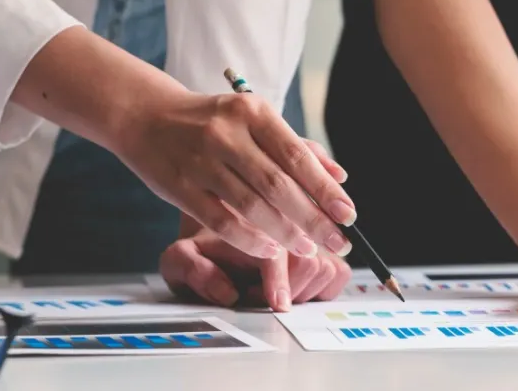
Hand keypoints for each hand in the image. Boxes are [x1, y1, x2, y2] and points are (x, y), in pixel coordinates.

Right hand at [111, 90, 356, 260]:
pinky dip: (249, 240)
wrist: (147, 116)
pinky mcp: (180, 187)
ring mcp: (201, 161)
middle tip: (338, 241)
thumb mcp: (252, 119)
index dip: (325, 189)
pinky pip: (221, 221)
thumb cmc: (211, 121)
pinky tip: (270, 250)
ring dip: (285, 233)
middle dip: (314, 218)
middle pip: (279, 184)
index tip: (349, 215)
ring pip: (252, 206)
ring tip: (308, 248)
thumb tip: (339, 177)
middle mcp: (227, 133)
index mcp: (252, 112)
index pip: (297, 155)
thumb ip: (296, 147)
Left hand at [161, 228, 351, 311]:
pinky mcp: (323, 244)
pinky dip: (325, 286)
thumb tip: (227, 293)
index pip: (279, 251)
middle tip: (269, 299)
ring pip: (329, 268)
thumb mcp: (179, 257)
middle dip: (292, 292)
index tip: (277, 303)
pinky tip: (297, 286)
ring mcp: (309, 230)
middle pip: (312, 261)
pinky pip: (338, 273)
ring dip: (306, 290)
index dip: (278, 282)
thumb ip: (192, 270)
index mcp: (252, 214)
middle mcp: (287, 216)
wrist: (215, 217)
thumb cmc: (200, 245)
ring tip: (277, 289)